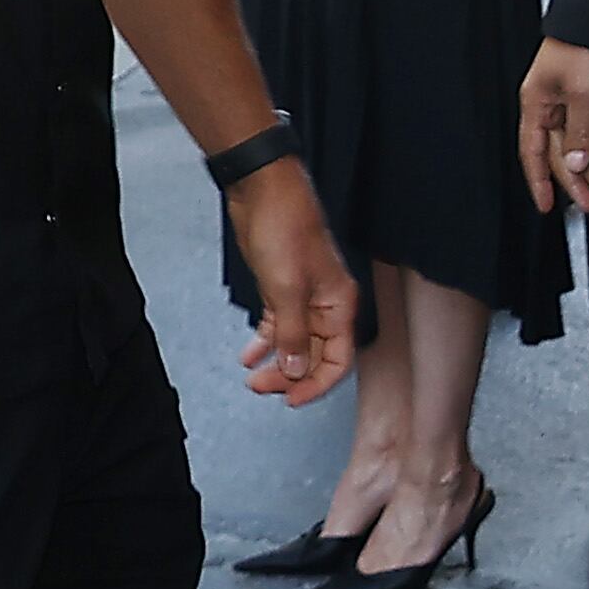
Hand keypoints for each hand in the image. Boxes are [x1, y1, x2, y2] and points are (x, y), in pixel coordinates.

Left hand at [226, 156, 360, 403]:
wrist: (261, 188)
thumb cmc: (283, 226)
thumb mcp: (286, 289)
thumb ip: (292, 334)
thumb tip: (296, 371)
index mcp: (339, 303)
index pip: (339, 359)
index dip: (317, 384)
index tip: (292, 400)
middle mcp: (326, 304)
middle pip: (315, 355)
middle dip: (290, 375)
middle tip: (262, 387)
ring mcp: (304, 296)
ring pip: (295, 343)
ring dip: (276, 363)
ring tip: (252, 378)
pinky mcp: (282, 288)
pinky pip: (278, 325)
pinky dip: (264, 342)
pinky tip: (249, 355)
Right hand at [518, 35, 588, 210]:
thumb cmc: (583, 44)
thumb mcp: (583, 94)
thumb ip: (580, 133)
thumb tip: (577, 164)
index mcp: (536, 104)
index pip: (534, 154)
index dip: (540, 182)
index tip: (548, 206)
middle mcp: (548, 103)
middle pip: (559, 152)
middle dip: (575, 180)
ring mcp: (567, 97)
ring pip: (578, 141)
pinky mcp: (586, 90)